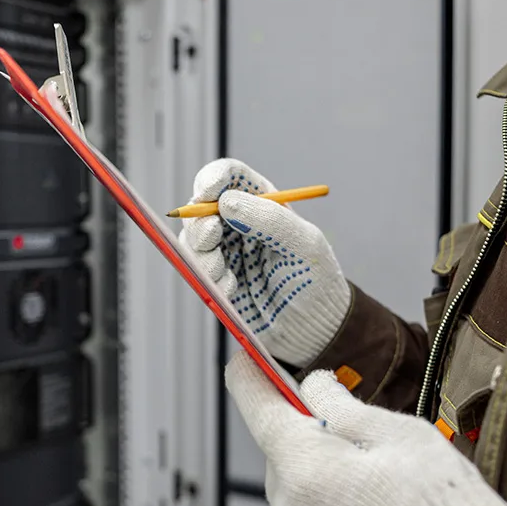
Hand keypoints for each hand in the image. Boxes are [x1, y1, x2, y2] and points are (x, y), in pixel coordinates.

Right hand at [179, 158, 349, 366]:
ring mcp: (224, 250)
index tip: (206, 193)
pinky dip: (209, 279)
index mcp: (262, 202)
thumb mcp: (302, 244)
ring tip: (225, 273)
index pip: (228, 177)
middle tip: (212, 237)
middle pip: (200, 207)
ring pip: (191, 240)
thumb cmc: (315, 280)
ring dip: (202, 255)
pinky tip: (233, 289)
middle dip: (200, 222)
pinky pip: (195, 270)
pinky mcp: (216, 277)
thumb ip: (268, 219)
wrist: (312, 329)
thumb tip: (225, 202)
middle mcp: (238, 222)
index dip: (212, 179)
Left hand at [225, 351, 506, 505]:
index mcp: (304, 469)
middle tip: (351, 437)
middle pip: (279, 453)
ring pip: (291, 490)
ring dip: (315, 477)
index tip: (246, 359)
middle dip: (305, 436)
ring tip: (369, 485)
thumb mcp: (395, 431)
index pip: (257, 408)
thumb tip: (313, 387)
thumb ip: (339, 403)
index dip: (250, 377)